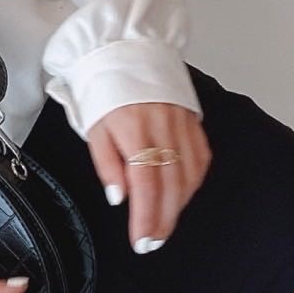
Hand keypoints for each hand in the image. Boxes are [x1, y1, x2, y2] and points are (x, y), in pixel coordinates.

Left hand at [85, 102, 210, 252]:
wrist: (124, 50)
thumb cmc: (104, 89)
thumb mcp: (93, 126)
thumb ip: (106, 164)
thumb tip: (119, 197)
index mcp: (135, 129)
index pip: (145, 184)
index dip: (146, 217)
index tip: (142, 240)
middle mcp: (163, 127)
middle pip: (170, 184)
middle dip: (163, 220)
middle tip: (153, 242)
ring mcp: (182, 123)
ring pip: (189, 174)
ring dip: (178, 205)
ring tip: (164, 225)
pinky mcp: (193, 119)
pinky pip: (200, 158)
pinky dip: (192, 181)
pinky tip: (183, 194)